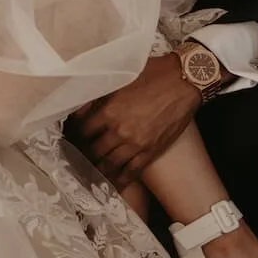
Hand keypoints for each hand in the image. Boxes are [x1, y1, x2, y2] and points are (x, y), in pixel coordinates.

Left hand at [71, 54, 199, 184]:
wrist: (184, 81)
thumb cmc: (153, 74)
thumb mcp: (120, 78)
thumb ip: (99, 94)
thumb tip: (81, 107)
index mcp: (109, 111)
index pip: (83, 130)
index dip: (76, 134)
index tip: (73, 137)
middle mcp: (120, 131)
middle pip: (94, 151)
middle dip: (85, 154)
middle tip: (79, 157)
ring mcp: (136, 144)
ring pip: (110, 164)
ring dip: (99, 169)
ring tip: (92, 172)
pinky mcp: (152, 151)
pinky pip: (132, 171)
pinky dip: (121, 179)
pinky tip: (115, 182)